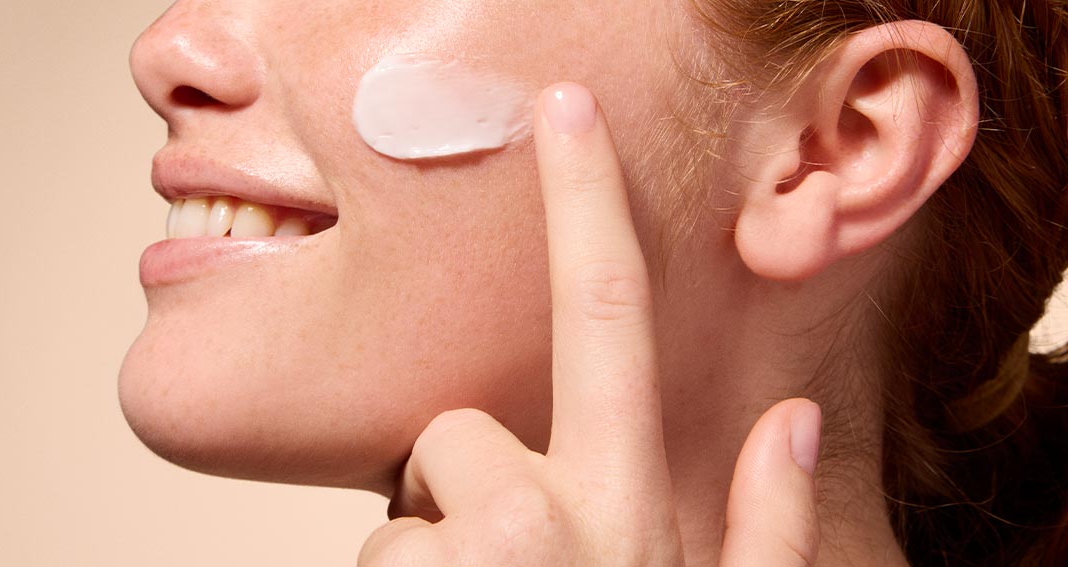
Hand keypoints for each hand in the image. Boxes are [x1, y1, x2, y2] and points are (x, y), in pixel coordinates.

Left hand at [358, 83, 822, 566]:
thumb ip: (772, 530)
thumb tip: (791, 421)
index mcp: (627, 508)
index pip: (607, 315)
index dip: (588, 202)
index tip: (567, 112)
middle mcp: (538, 522)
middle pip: (456, 431)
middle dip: (460, 486)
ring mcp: (460, 557)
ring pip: (406, 507)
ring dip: (431, 553)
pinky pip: (373, 559)